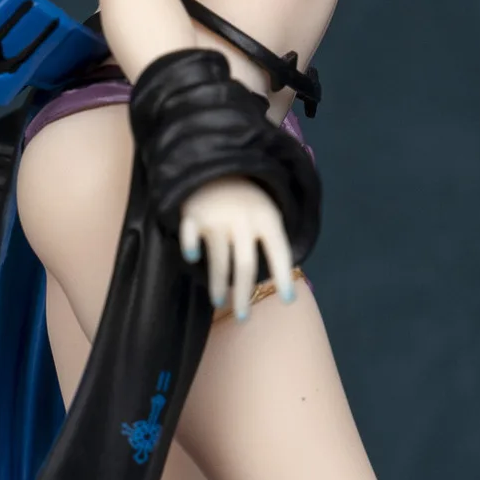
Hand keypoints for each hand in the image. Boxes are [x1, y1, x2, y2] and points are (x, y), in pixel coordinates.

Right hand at [178, 176, 294, 320]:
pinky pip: (191, 238)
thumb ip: (270, 239)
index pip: (279, 251)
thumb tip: (279, 279)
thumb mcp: (265, 211)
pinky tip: (193, 259)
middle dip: (244, 293)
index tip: (288, 300)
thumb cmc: (245, 198)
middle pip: (245, 264)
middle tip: (243, 316)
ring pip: (219, 260)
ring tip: (219, 302)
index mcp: (266, 218)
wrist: (215, 163)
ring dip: (218, 285)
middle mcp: (243, 220)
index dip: (284, 276)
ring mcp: (217, 218)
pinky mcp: (193, 215)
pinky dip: (191, 249)